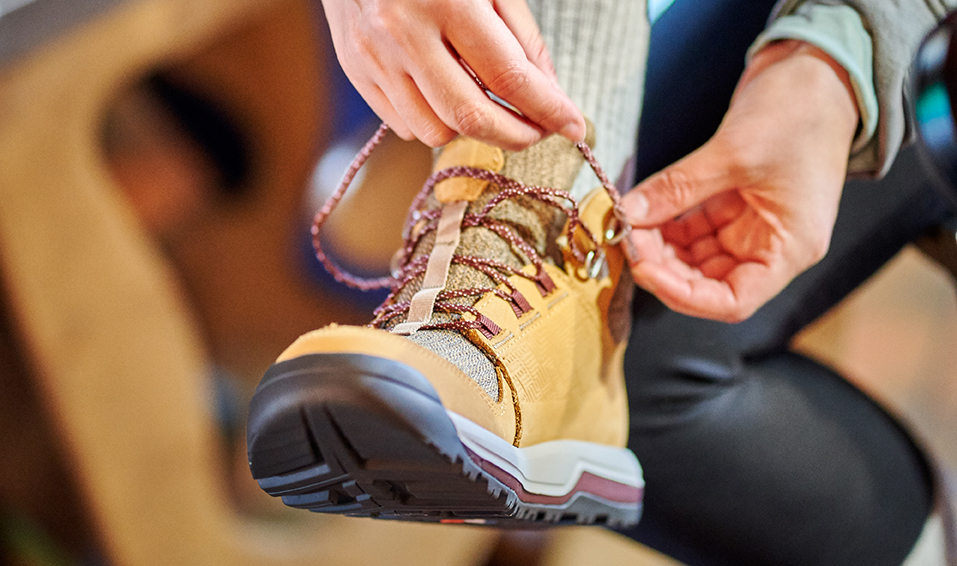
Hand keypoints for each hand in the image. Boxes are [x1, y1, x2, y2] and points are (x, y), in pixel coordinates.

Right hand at [321, 0, 585, 149]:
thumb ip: (521, 36)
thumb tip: (548, 95)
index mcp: (445, 0)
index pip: (508, 75)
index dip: (547, 108)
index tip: (574, 126)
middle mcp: (403, 33)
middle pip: (470, 116)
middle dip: (516, 135)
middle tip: (540, 131)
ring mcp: (373, 56)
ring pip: (433, 130)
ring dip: (472, 130)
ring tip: (489, 104)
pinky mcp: (354, 70)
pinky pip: (402, 124)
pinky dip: (434, 121)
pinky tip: (448, 95)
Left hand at [622, 40, 858, 321]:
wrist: (819, 72)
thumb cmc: (799, 111)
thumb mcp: (734, 151)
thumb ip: (677, 187)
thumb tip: (628, 213)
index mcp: (790, 248)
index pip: (733, 301)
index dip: (683, 294)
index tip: (644, 268)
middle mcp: (771, 246)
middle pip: (707, 282)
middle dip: (663, 266)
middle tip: (627, 238)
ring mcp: (751, 228)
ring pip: (694, 258)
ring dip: (660, 246)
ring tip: (629, 221)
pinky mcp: (734, 207)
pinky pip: (693, 230)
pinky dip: (665, 224)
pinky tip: (641, 211)